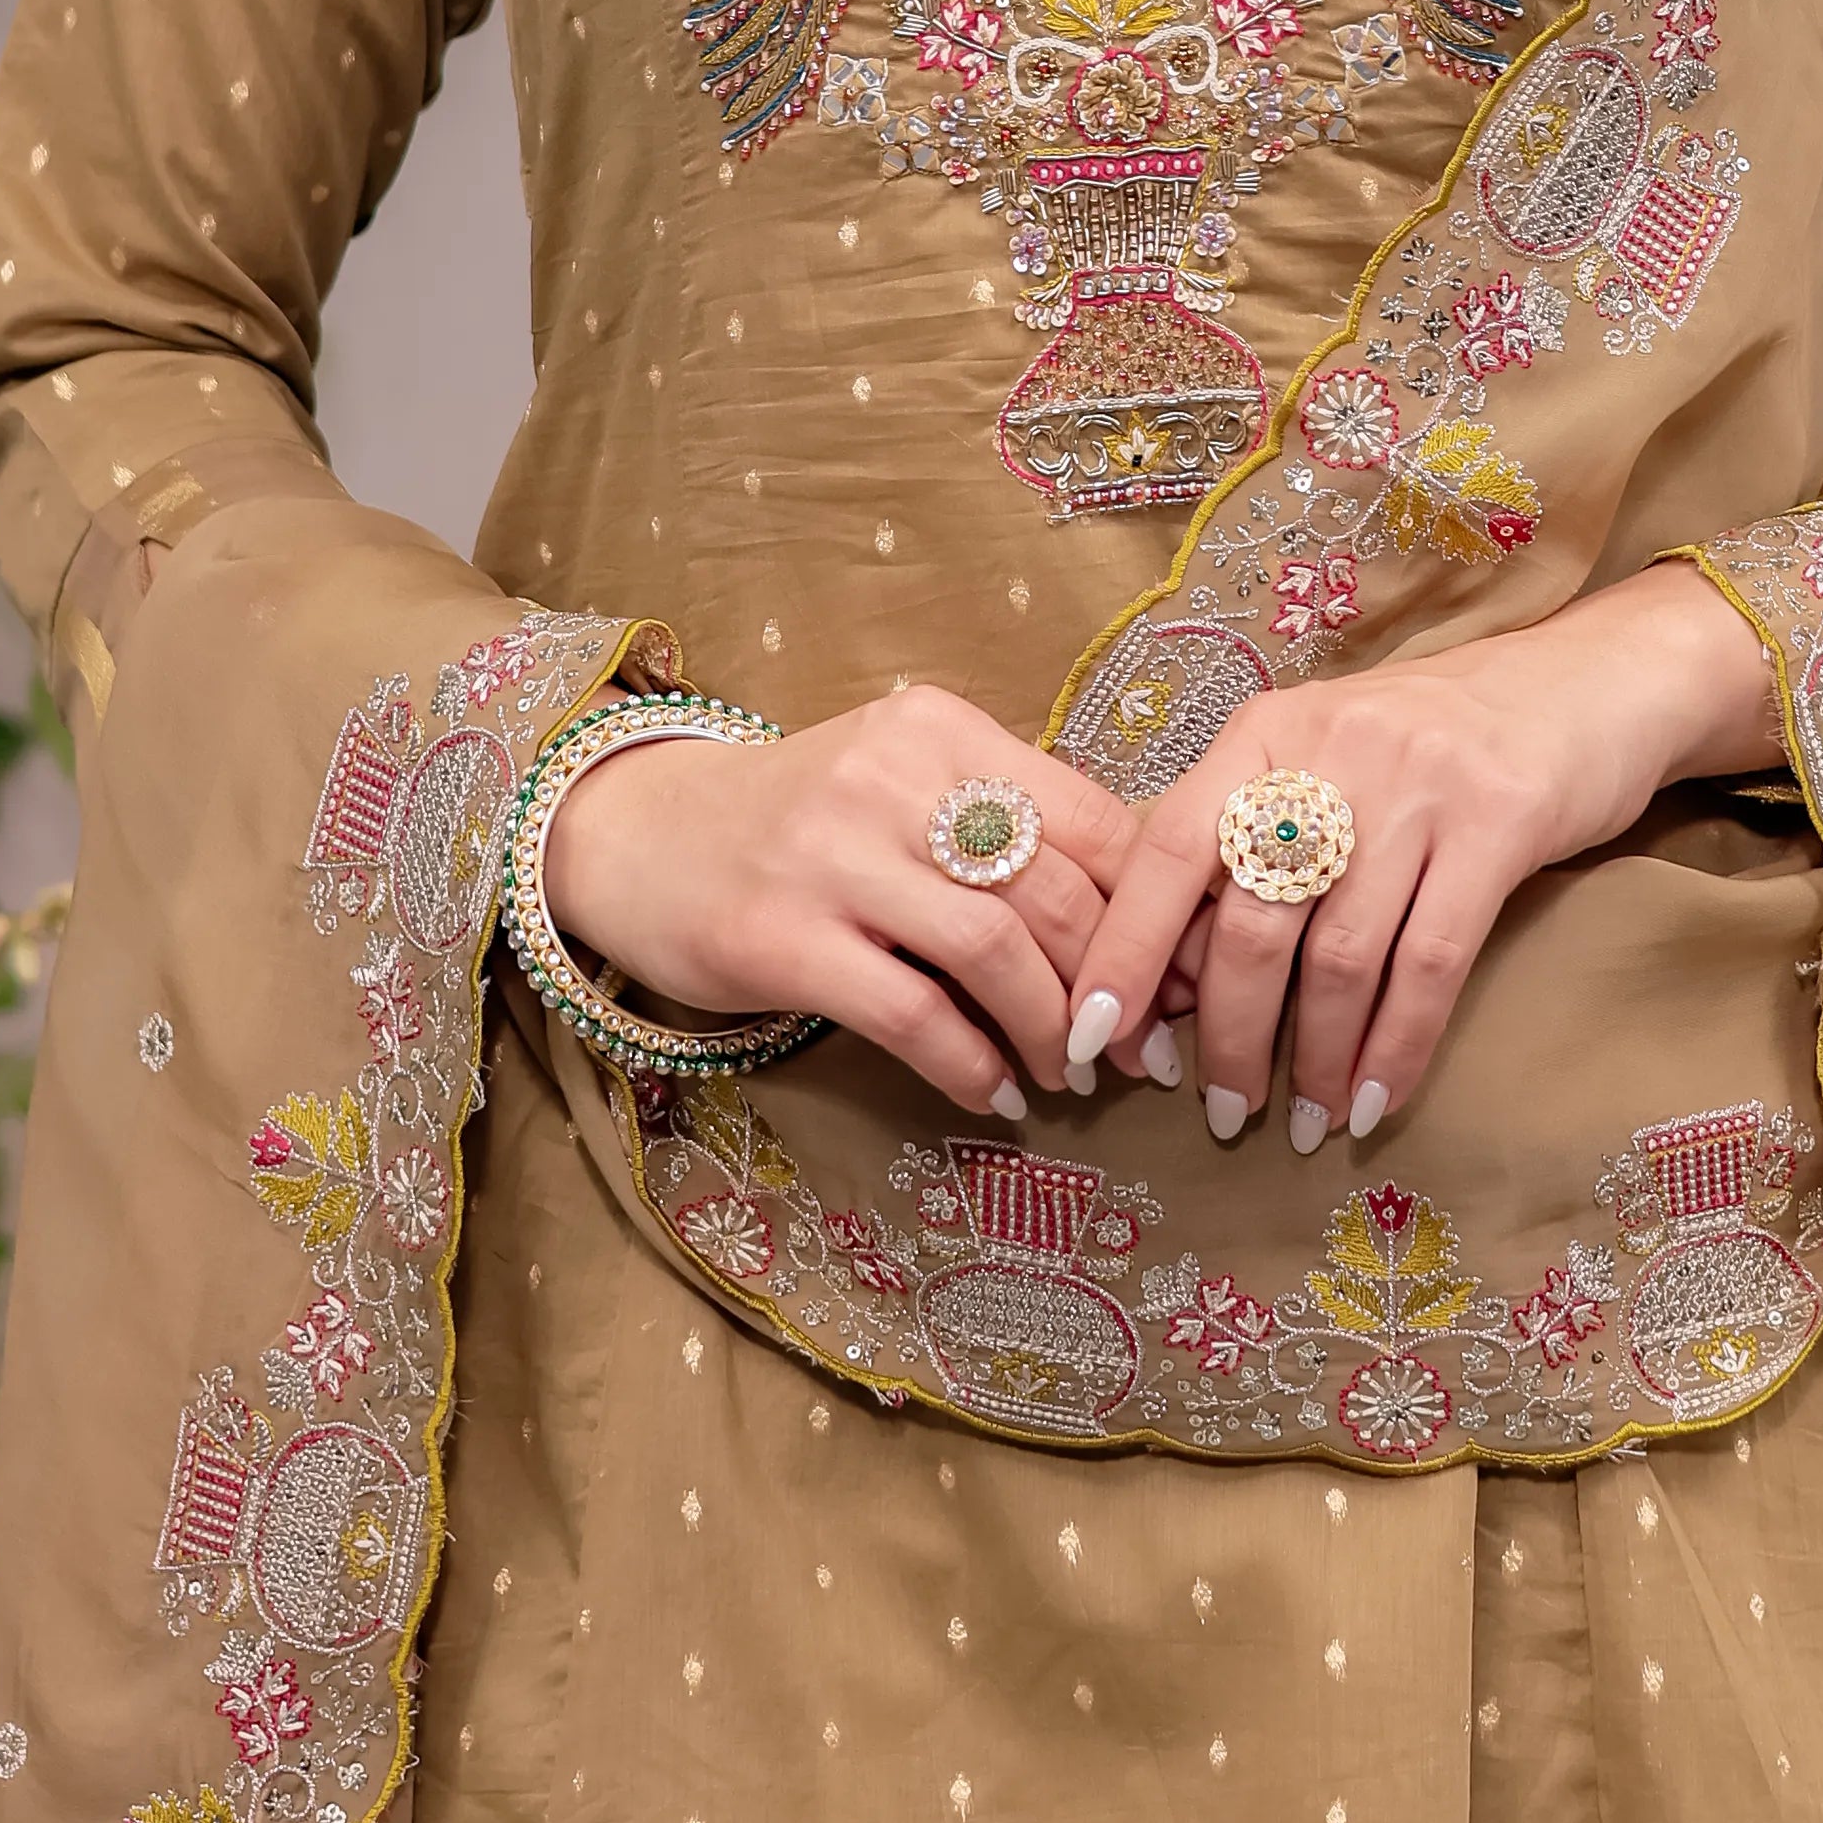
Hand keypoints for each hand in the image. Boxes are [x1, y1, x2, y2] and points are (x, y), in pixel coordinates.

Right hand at [539, 687, 1141, 1121]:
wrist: (639, 834)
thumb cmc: (801, 819)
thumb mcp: (904, 782)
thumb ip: (1005, 825)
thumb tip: (1142, 924)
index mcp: (940, 729)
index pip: (1090, 819)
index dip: (1153, 911)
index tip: (1184, 977)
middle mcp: (889, 778)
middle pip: (1053, 890)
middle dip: (1116, 984)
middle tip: (1138, 1048)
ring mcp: (830, 857)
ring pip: (993, 950)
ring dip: (1050, 1029)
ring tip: (1067, 1073)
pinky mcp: (780, 938)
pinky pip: (910, 1014)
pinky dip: (968, 1064)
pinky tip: (991, 1093)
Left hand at [1057, 564, 1781, 1147]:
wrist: (1584, 682)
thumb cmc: (1431, 740)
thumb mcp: (1323, 760)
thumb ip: (1249, 841)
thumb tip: (1168, 973)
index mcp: (1265, 735)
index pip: (1165, 850)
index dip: (1122, 951)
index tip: (1092, 1042)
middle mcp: (1330, 753)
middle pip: (1251, 922)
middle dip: (1226, 1036)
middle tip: (1223, 1113)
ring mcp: (1417, 786)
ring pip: (1338, 957)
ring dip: (1312, 1057)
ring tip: (1302, 1121)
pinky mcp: (1498, 824)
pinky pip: (1429, 964)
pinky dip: (1394, 1047)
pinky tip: (1373, 1101)